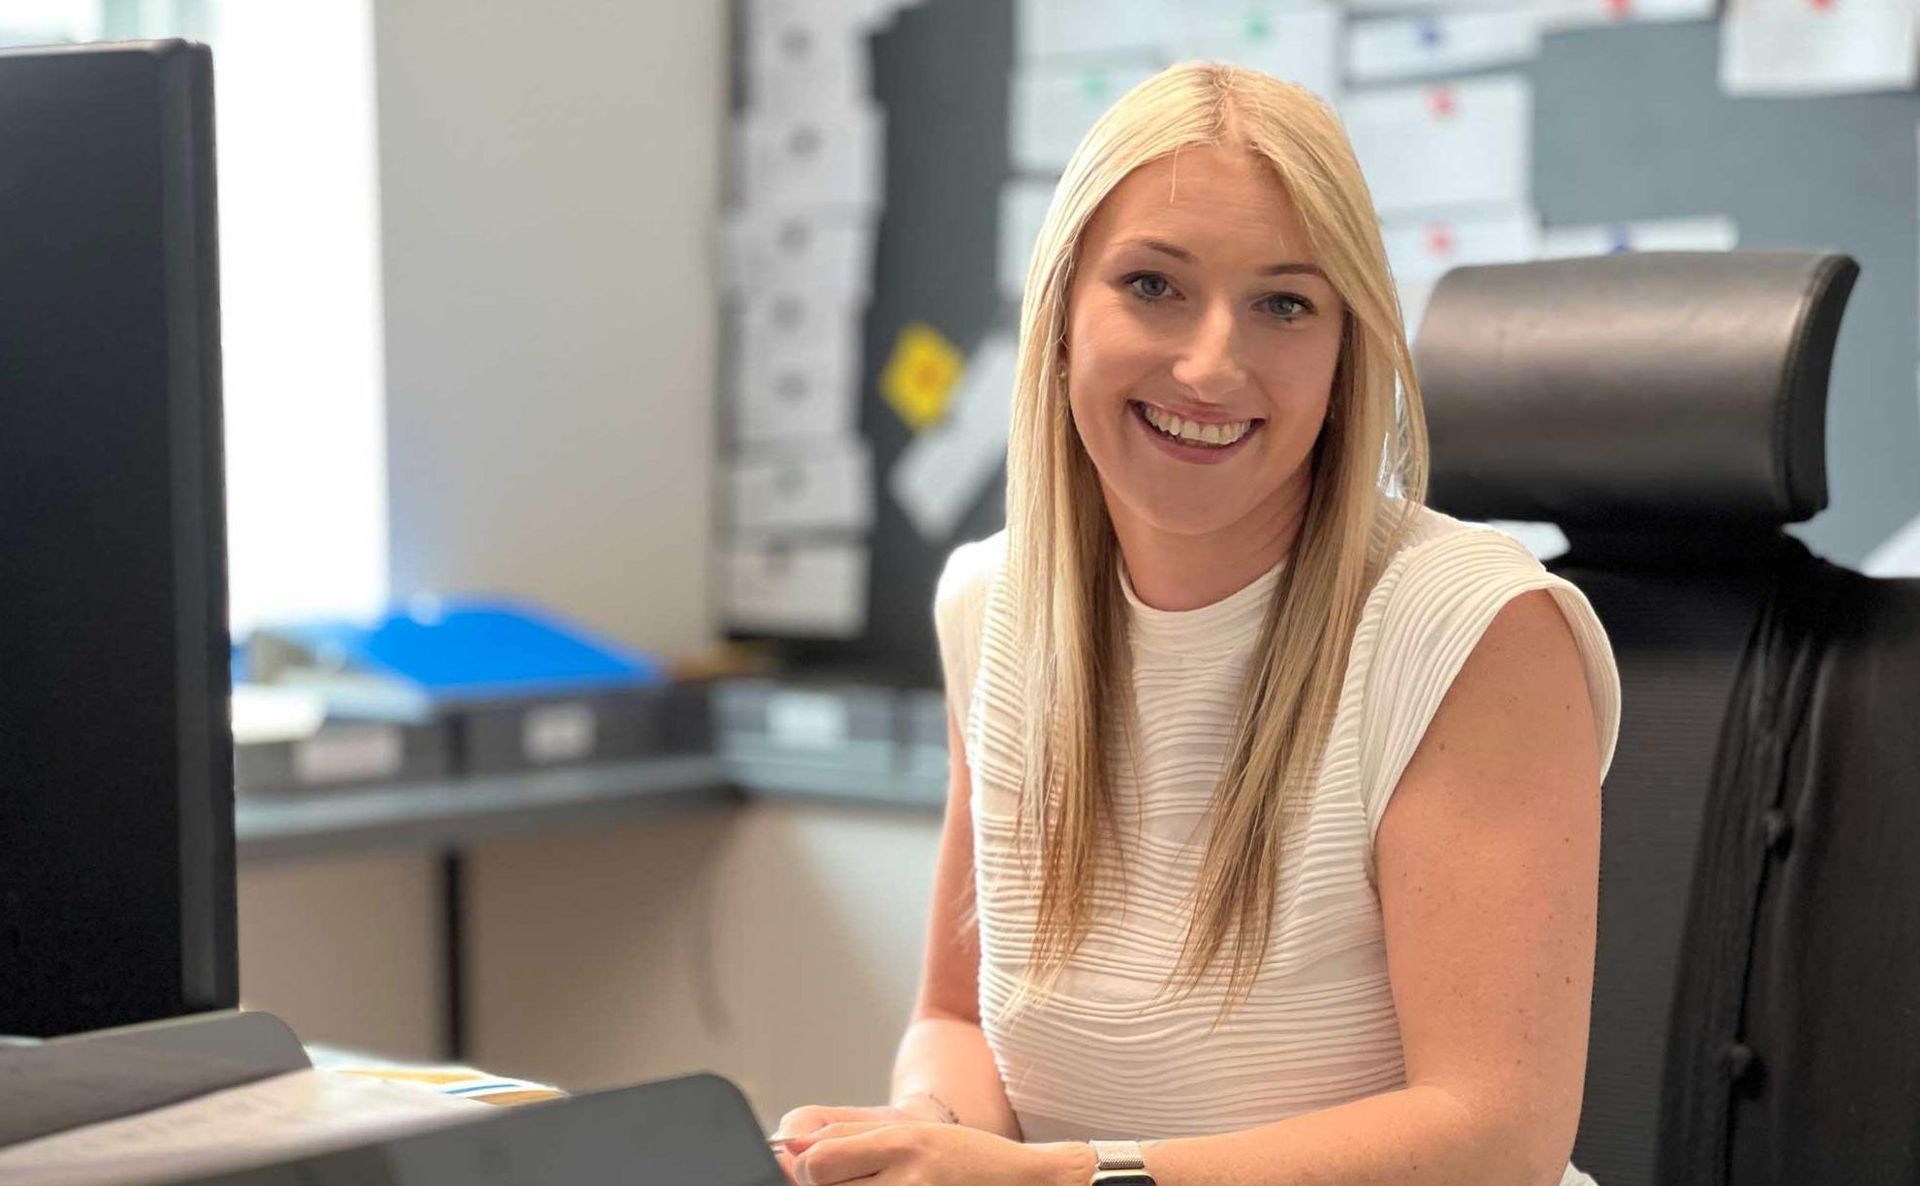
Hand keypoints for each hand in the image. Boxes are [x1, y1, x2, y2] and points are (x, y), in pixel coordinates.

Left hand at [769, 1103, 943, 1184]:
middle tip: (850, 1178)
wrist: (1009, 1179)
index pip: (818, 1162)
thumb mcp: (905, 1130)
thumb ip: (844, 1134)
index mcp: (900, 1146)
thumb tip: (790, 1146)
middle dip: (822, 1185)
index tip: (818, 1163)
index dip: (806, 1164)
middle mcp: (906, 1184)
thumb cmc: (955, 1154)